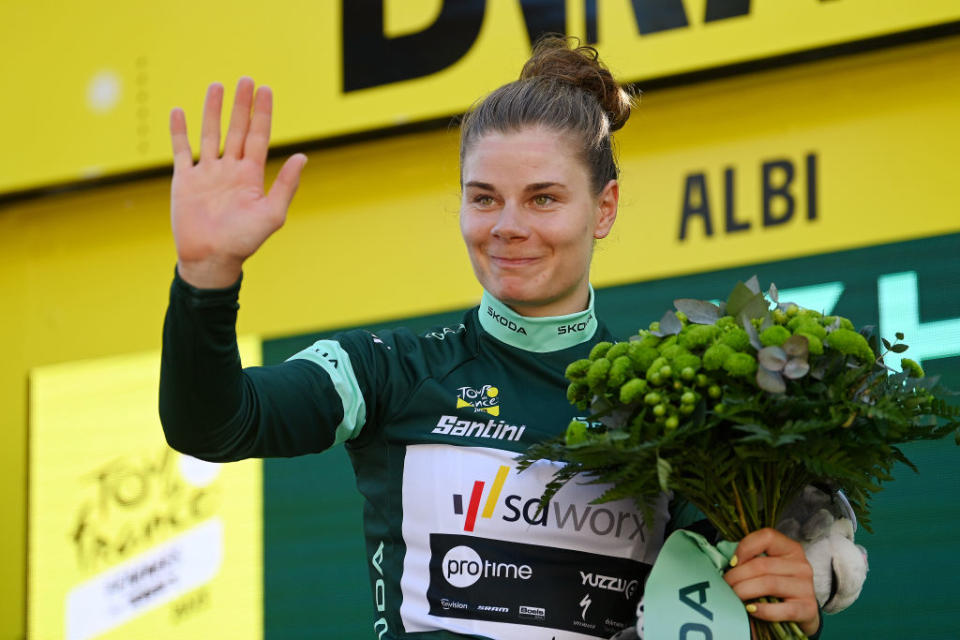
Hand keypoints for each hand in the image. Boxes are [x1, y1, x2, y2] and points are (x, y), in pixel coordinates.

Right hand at [169, 77, 307, 287]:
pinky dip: (178, 132)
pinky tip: (179, 112)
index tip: (265, 90)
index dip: (262, 114)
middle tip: (246, 80)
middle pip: (236, 130)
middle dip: (241, 106)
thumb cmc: (244, 241)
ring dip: (213, 111)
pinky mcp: (185, 181)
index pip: (258, 136)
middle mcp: (230, 170)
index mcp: (251, 176)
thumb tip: (302, 156)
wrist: (211, 259)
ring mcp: (207, 174)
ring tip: (217, 86)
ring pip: (210, 134)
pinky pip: (181, 151)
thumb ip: (285, 185)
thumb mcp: (271, 213)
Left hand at [724, 528, 819, 636]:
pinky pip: (780, 609)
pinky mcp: (807, 609)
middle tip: (725, 585)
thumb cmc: (777, 587)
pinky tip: (750, 609)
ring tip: (733, 597)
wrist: (801, 614)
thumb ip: (752, 560)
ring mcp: (806, 587)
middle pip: (761, 565)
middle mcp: (801, 565)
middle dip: (736, 576)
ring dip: (744, 591)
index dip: (745, 547)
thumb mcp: (768, 568)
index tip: (731, 562)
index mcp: (790, 549)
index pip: (767, 537)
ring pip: (768, 584)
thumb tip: (727, 563)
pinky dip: (762, 610)